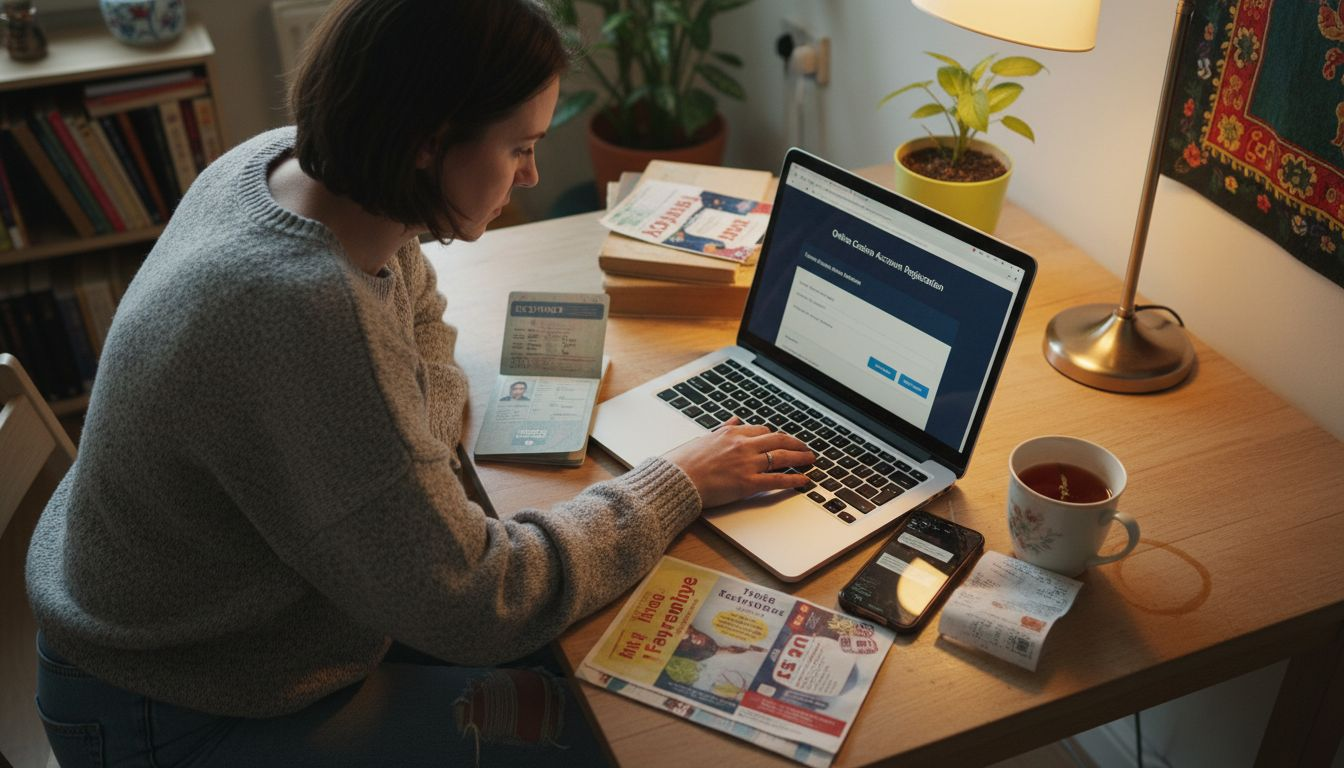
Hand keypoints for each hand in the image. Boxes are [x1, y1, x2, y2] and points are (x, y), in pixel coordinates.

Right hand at [665, 418, 814, 508]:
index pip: (761, 430)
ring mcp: (747, 463)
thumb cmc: (684, 462)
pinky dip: (794, 479)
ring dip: (800, 457)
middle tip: (805, 448)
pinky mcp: (748, 483)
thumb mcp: (703, 438)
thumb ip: (722, 429)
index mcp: (731, 433)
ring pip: (782, 457)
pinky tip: (804, 480)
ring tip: (810, 460)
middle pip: (778, 440)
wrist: (676, 479)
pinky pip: (777, 480)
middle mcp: (742, 445)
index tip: (782, 441)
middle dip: (795, 443)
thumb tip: (734, 420)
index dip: (775, 437)